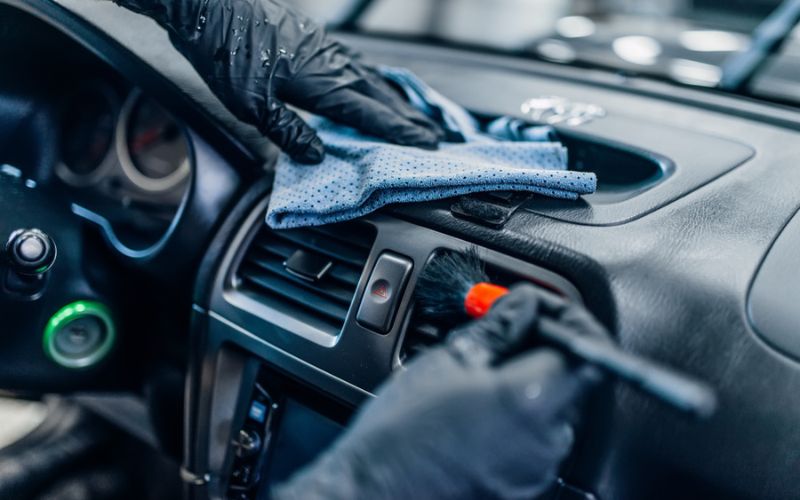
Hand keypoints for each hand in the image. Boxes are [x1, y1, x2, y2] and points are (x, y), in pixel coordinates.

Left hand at [114, 0, 443, 163]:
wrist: (211, 7)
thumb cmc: (227, 54)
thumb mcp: (252, 105)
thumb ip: (288, 131)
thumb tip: (317, 155)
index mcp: (322, 83)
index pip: (371, 114)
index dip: (400, 132)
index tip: (427, 144)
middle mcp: (332, 64)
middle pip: (381, 96)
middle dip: (409, 119)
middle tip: (435, 137)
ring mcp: (326, 49)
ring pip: (372, 78)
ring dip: (396, 100)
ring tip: (415, 116)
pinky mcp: (316, 40)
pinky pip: (357, 64)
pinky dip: (375, 79)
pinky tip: (375, 83)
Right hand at [272, 284, 608, 499]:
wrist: (375, 490)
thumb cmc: (400, 433)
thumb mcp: (447, 362)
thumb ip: (498, 328)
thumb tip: (524, 305)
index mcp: (530, 400)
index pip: (586, 347)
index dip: (568, 319)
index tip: (540, 308)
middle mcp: (546, 440)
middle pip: (570, 377)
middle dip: (542, 347)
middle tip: (503, 332)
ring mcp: (536, 468)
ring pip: (552, 407)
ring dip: (527, 380)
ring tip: (480, 373)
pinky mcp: (522, 485)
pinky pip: (535, 437)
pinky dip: (517, 414)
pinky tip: (478, 406)